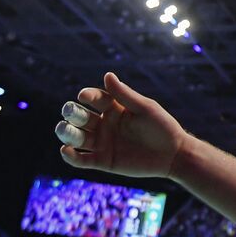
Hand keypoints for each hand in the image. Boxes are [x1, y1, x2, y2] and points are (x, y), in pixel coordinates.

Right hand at [56, 73, 186, 177]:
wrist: (172, 155)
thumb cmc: (162, 127)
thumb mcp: (145, 108)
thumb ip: (125, 95)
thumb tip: (107, 75)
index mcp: (114, 107)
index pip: (95, 98)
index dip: (88, 96)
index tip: (84, 96)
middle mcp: (104, 124)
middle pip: (81, 117)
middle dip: (73, 113)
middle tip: (69, 111)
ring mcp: (102, 142)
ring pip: (77, 137)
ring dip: (67, 132)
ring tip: (63, 128)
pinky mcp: (103, 161)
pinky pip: (82, 159)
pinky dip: (71, 156)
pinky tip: (66, 150)